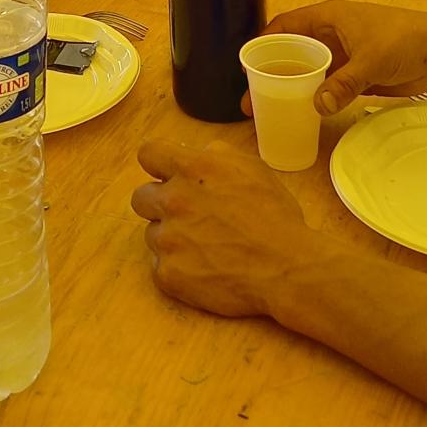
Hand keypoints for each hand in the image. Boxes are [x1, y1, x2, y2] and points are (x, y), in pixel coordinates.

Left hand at [131, 140, 314, 317]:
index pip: (148, 153)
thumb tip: (195, 155)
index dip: (158, 164)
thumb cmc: (275, 215)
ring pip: (153, 233)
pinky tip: (205, 269)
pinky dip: (179, 267)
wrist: (286, 268)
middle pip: (141, 197)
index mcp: (193, 169)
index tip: (168, 174)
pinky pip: (161, 266)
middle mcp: (173, 200)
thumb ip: (216, 155)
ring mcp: (168, 240)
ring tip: (205, 246)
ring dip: (172, 237)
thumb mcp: (252, 168)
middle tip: (188, 215)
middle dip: (160, 203)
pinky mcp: (168, 274)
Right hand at [263, 0, 426, 112]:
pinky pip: (326, 86)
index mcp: (329, 17)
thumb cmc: (404, 41)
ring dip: (290, 88)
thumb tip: (316, 106)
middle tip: (250, 98)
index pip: (286, 26)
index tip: (245, 65)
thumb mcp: (371, 60)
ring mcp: (342, 55)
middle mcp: (330, 34)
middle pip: (292, 51)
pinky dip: (312, 98)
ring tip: (267, 109)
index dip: (264, 43)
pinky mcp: (354, 75)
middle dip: (271, 72)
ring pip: (307, 71)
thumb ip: (343, 83)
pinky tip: (299, 113)